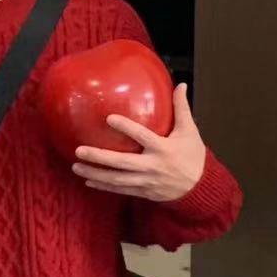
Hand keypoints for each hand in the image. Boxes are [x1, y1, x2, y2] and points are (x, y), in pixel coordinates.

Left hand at [71, 83, 205, 201]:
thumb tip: (180, 84)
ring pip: (117, 179)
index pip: (143, 136)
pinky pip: (120, 189)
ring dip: (95, 173)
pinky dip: (103, 186)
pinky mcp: (143, 191)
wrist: (200, 188)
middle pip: (122, 162)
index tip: (109, 118)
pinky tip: (87, 180)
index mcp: (164, 148)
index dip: (127, 127)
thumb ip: (182, 108)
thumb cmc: (192, 155)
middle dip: (99, 157)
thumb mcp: (190, 131)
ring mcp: (146, 181)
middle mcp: (153, 166)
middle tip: (79, 150)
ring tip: (76, 166)